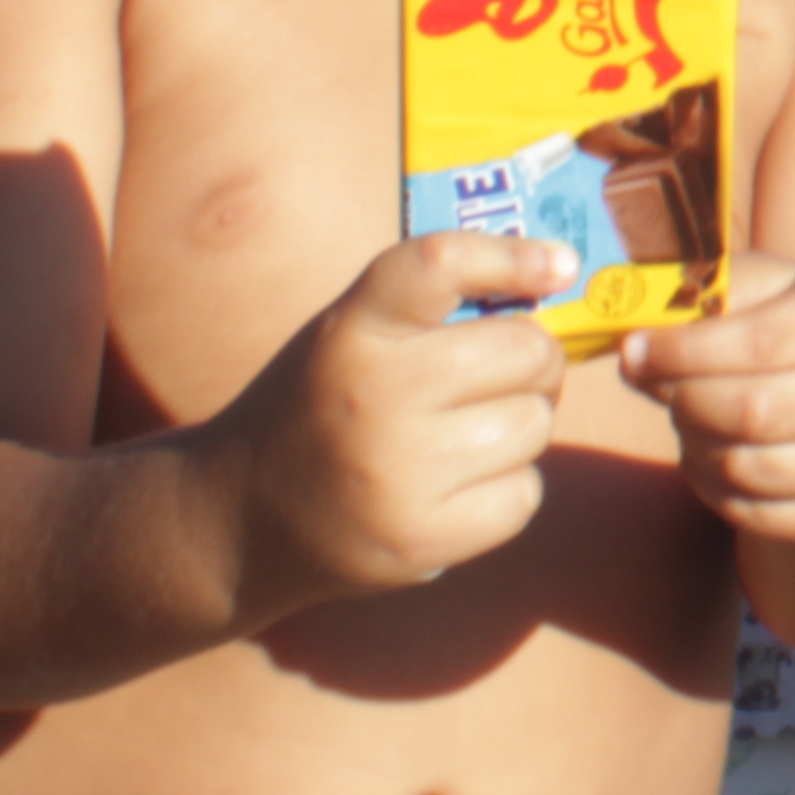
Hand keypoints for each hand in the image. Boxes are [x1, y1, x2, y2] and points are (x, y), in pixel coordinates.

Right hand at [216, 232, 574, 610]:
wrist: (235, 520)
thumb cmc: (318, 409)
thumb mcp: (345, 336)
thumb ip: (430, 306)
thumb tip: (559, 272)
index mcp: (348, 330)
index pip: (441, 264)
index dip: (512, 256)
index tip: (560, 268)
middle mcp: (370, 394)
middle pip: (525, 351)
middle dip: (532, 362)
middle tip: (500, 378)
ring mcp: (395, 472)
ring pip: (534, 424)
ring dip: (520, 427)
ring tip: (466, 437)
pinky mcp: (419, 538)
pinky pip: (524, 494)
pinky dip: (508, 489)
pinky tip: (459, 487)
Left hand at [619, 256, 794, 543]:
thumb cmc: (794, 334)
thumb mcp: (762, 292)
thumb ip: (699, 300)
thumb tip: (634, 350)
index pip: (762, 342)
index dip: (685, 350)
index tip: (634, 350)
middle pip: (753, 412)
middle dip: (684, 399)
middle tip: (658, 384)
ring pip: (747, 467)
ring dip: (694, 443)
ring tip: (689, 415)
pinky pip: (751, 513)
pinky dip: (711, 485)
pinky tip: (711, 453)